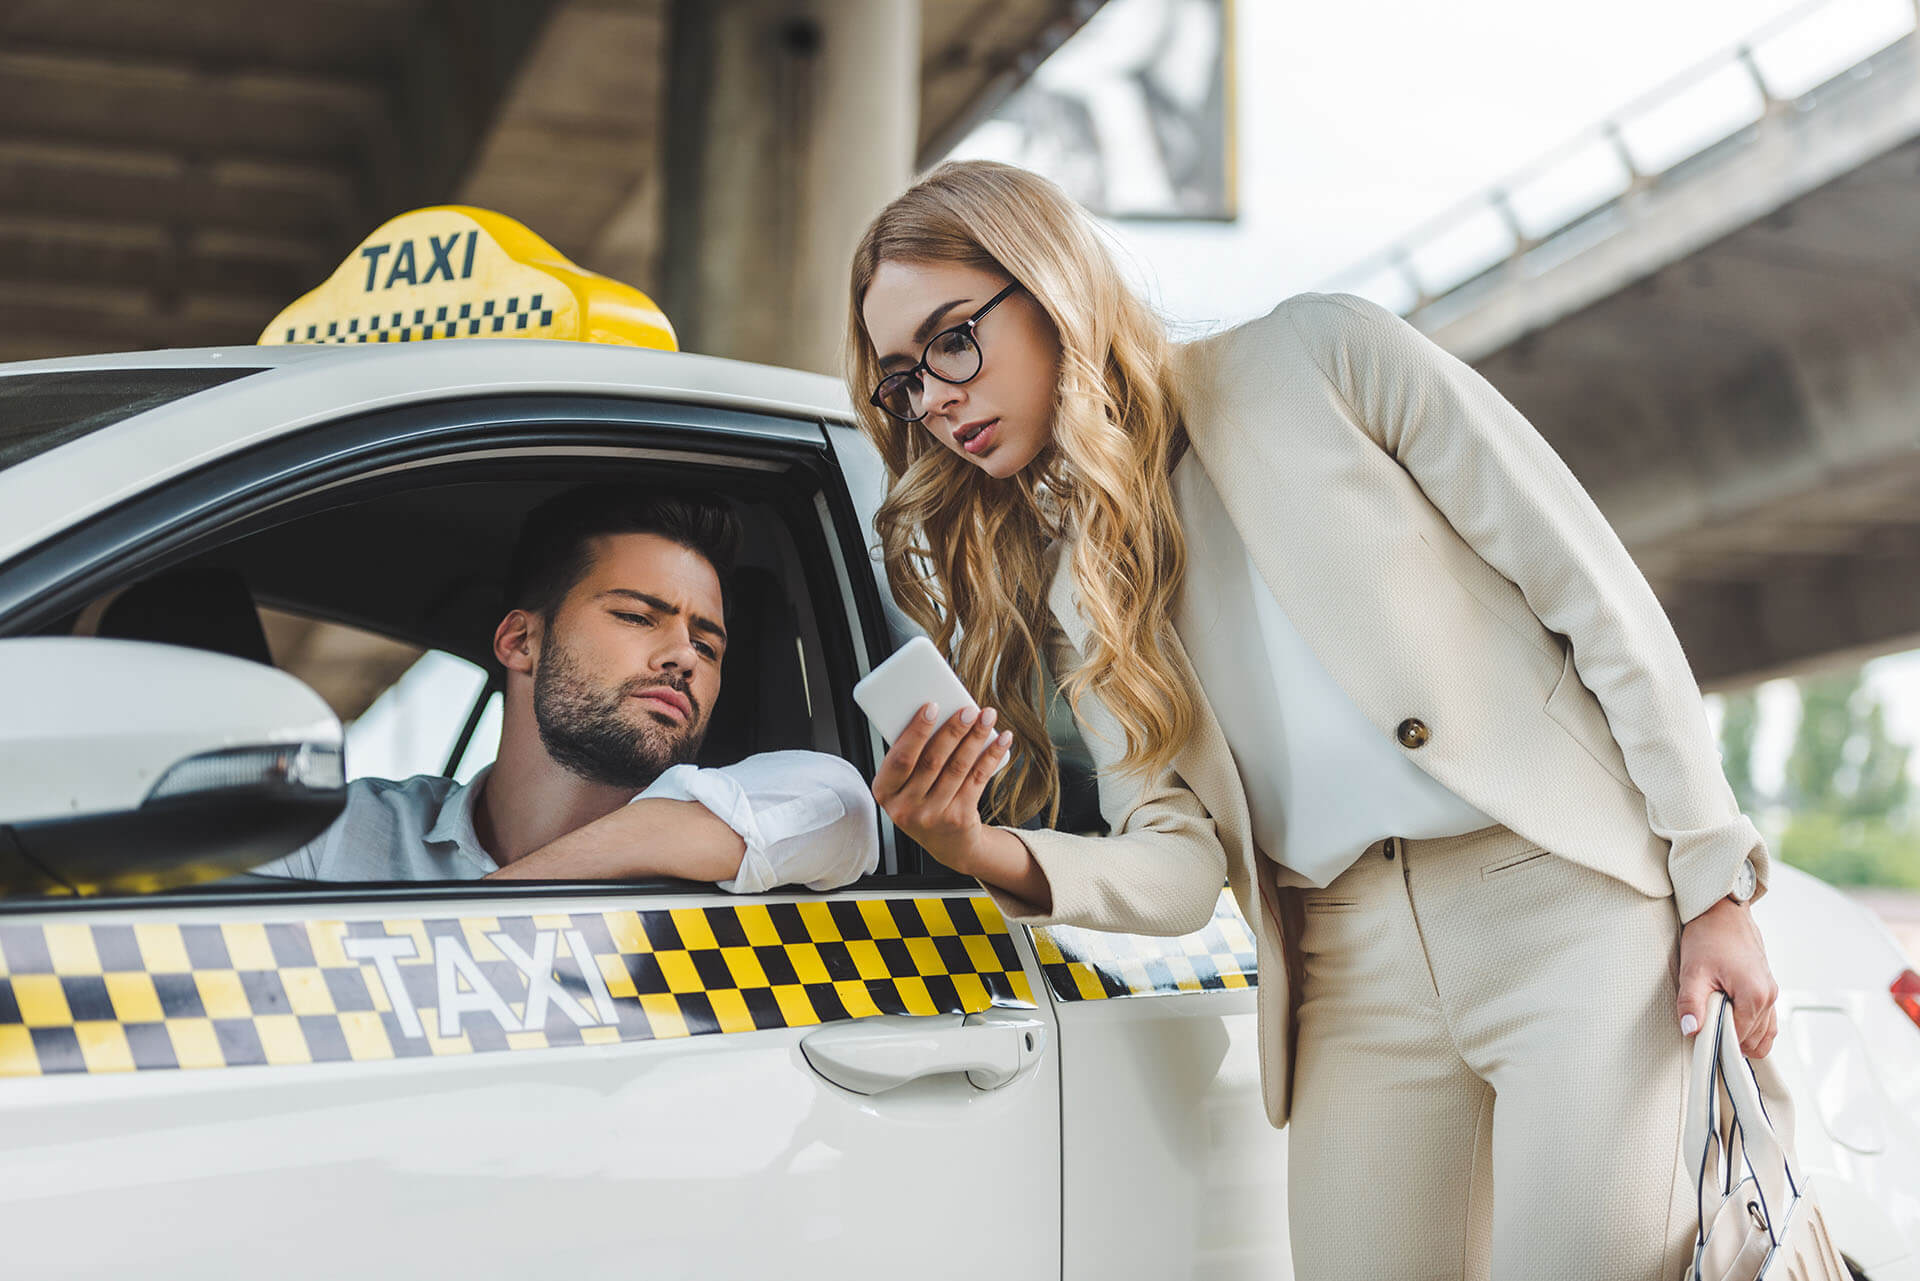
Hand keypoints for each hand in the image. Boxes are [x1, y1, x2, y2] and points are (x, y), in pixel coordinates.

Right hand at [871, 701, 1012, 873]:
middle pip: (932, 760)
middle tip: (967, 709)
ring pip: (958, 767)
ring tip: (987, 716)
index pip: (900, 758)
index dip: (916, 732)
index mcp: (885, 792)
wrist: (948, 844)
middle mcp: (906, 808)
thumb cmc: (923, 801)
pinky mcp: (959, 819)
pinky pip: (977, 780)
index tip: (932, 706)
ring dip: (975, 738)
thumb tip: (940, 714)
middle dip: (953, 730)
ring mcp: (932, 816)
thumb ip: (913, 756)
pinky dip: (991, 756)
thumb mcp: (905, 785)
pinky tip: (1001, 740)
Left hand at [1676, 896, 1777, 1057]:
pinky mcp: (1767, 989)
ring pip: (1762, 1034)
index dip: (1718, 1042)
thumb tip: (1691, 1030)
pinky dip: (1749, 1027)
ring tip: (1714, 1020)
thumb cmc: (1709, 936)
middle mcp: (1769, 997)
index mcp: (1755, 995)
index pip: (1740, 1038)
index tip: (1701, 1036)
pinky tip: (1728, 1019)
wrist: (1722, 912)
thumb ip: (1691, 1003)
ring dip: (1740, 1035)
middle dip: (1728, 1038)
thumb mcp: (1693, 971)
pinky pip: (1765, 1021)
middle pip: (1752, 1040)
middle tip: (1704, 1024)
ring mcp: (1771, 993)